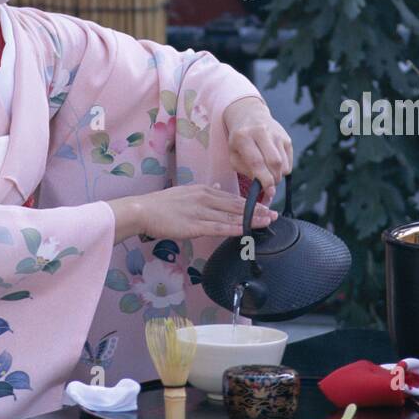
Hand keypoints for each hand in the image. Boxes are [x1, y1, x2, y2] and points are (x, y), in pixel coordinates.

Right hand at [135, 183, 278, 241]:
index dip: (251, 204)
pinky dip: (234, 229)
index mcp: (204, 190)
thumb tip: (217, 187)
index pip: (232, 198)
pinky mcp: (195, 225)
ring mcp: (201, 211)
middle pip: (236, 206)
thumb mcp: (186, 191)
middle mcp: (205, 198)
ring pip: (231, 216)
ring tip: (268, 222)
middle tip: (275, 214)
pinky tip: (246, 231)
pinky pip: (219, 227)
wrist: (143, 210)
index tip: (265, 207)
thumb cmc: (162, 204)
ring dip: (251, 219)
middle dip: (257, 211)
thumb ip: (203, 192)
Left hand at [223, 96, 293, 203]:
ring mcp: (276, 133)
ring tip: (268, 173)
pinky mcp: (286, 137)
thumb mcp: (234, 154)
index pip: (256, 162)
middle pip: (274, 162)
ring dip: (278, 175)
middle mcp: (261, 132)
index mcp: (243, 136)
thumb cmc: (239, 141)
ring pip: (283, 164)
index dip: (264, 180)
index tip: (269, 192)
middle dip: (273, 179)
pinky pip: (289, 161)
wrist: (249, 115)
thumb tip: (263, 188)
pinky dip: (283, 169)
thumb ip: (246, 171)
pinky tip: (273, 165)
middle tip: (268, 186)